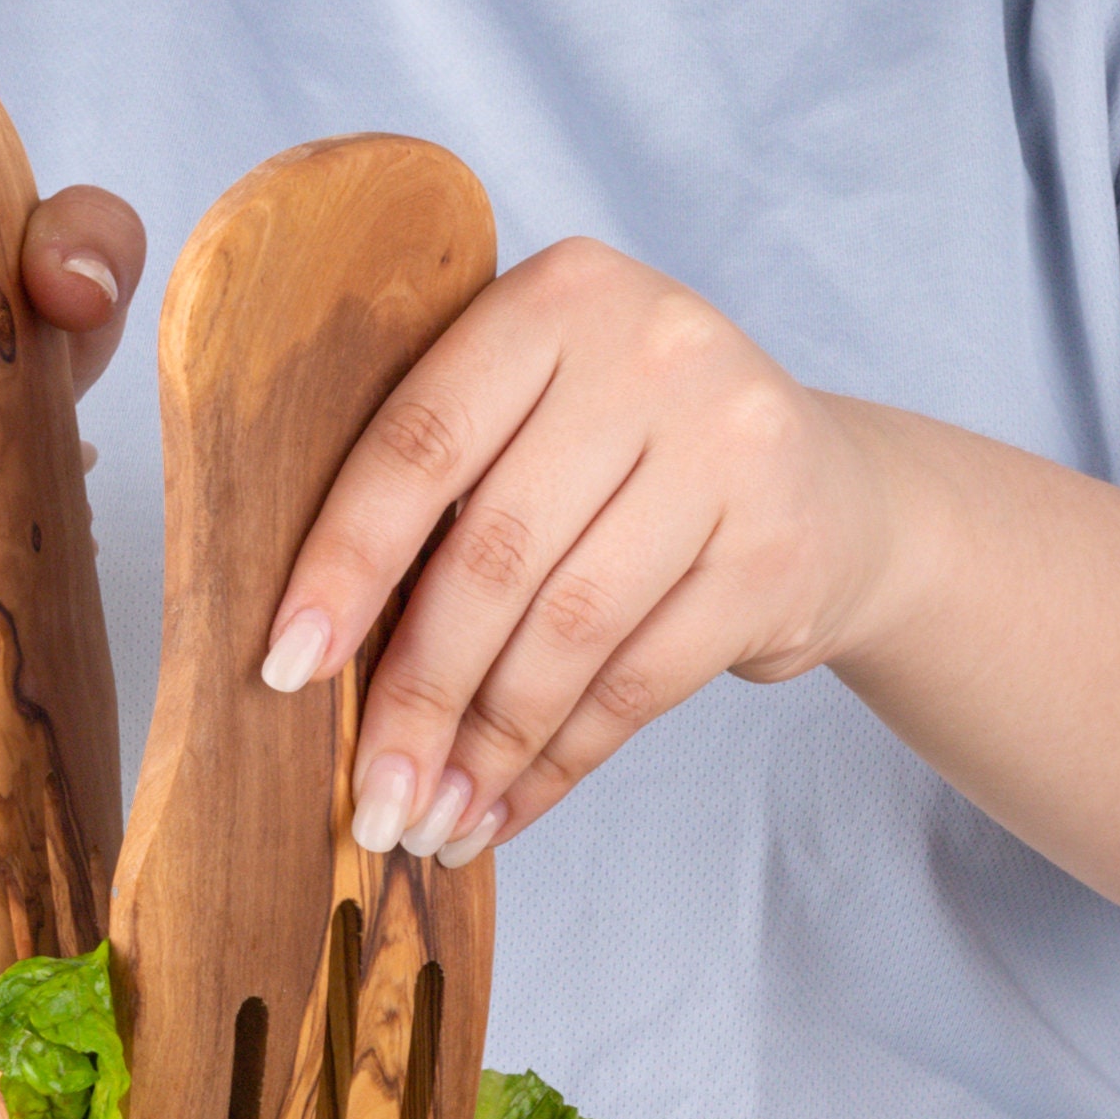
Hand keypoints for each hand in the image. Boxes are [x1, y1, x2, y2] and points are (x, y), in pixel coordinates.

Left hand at [259, 238, 893, 862]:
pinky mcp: (776, 553)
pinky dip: (560, 762)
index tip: (285, 671)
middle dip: (418, 696)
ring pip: (566, 632)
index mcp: (557, 297)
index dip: (343, 566)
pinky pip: (638, 684)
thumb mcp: (546, 423)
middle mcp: (651, 351)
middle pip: (493, 555)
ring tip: (434, 821)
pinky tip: (508, 808)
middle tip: (372, 799)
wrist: (834, 496)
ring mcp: (728, 446)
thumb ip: (448, 490)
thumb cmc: (636, 468)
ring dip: (487, 748)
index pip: (420, 442)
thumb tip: (310, 657)